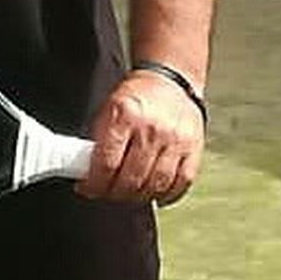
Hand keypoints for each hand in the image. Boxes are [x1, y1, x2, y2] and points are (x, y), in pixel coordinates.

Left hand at [78, 67, 203, 205]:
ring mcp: (175, 141)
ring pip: (154, 186)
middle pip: (130, 179)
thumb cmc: (138, 97)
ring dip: (137, 197)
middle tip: (105, 192)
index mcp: (125, 115)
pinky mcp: (193, 150)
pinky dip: (164, 196)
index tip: (87, 188)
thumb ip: (98, 139)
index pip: (106, 163)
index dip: (93, 184)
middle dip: (113, 193)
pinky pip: (180, 185)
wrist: (171, 82)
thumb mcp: (109, 109)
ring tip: (127, 194)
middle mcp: (152, 129)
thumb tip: (86, 171)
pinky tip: (153, 194)